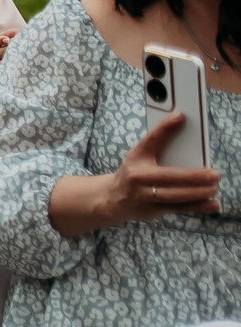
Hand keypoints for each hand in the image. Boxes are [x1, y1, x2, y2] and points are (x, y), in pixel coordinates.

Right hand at [106, 112, 220, 223]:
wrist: (112, 198)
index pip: (151, 140)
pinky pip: (178, 208)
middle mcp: (137, 176)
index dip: (164, 128)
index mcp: (136, 157)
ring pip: (174, 195)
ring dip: (197, 193)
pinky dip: (197, 206)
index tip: (180, 117)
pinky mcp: (151, 210)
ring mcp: (143, 195)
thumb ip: (160, 148)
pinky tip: (212, 204)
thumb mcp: (140, 156)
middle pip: (168, 176)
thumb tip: (187, 138)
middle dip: (193, 176)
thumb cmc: (134, 173)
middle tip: (214, 174)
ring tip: (213, 188)